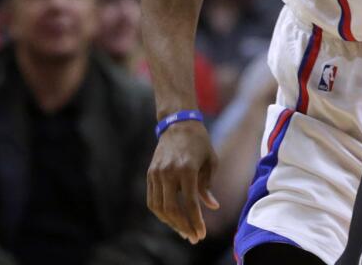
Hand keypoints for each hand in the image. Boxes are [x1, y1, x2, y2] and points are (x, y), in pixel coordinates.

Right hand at [147, 119, 219, 242]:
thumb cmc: (200, 142)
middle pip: (172, 209)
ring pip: (159, 207)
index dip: (195, 221)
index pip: (189, 203)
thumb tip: (211, 207)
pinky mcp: (150, 173)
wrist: (178, 123)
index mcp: (186, 169)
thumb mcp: (210, 162)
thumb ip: (208, 186)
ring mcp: (156, 173)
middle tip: (193, 237)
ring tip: (183, 231)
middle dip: (183, 227)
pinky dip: (161, 212)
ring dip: (170, 223)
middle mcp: (169, 172)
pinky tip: (171, 219)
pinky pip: (152, 199)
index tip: (202, 234)